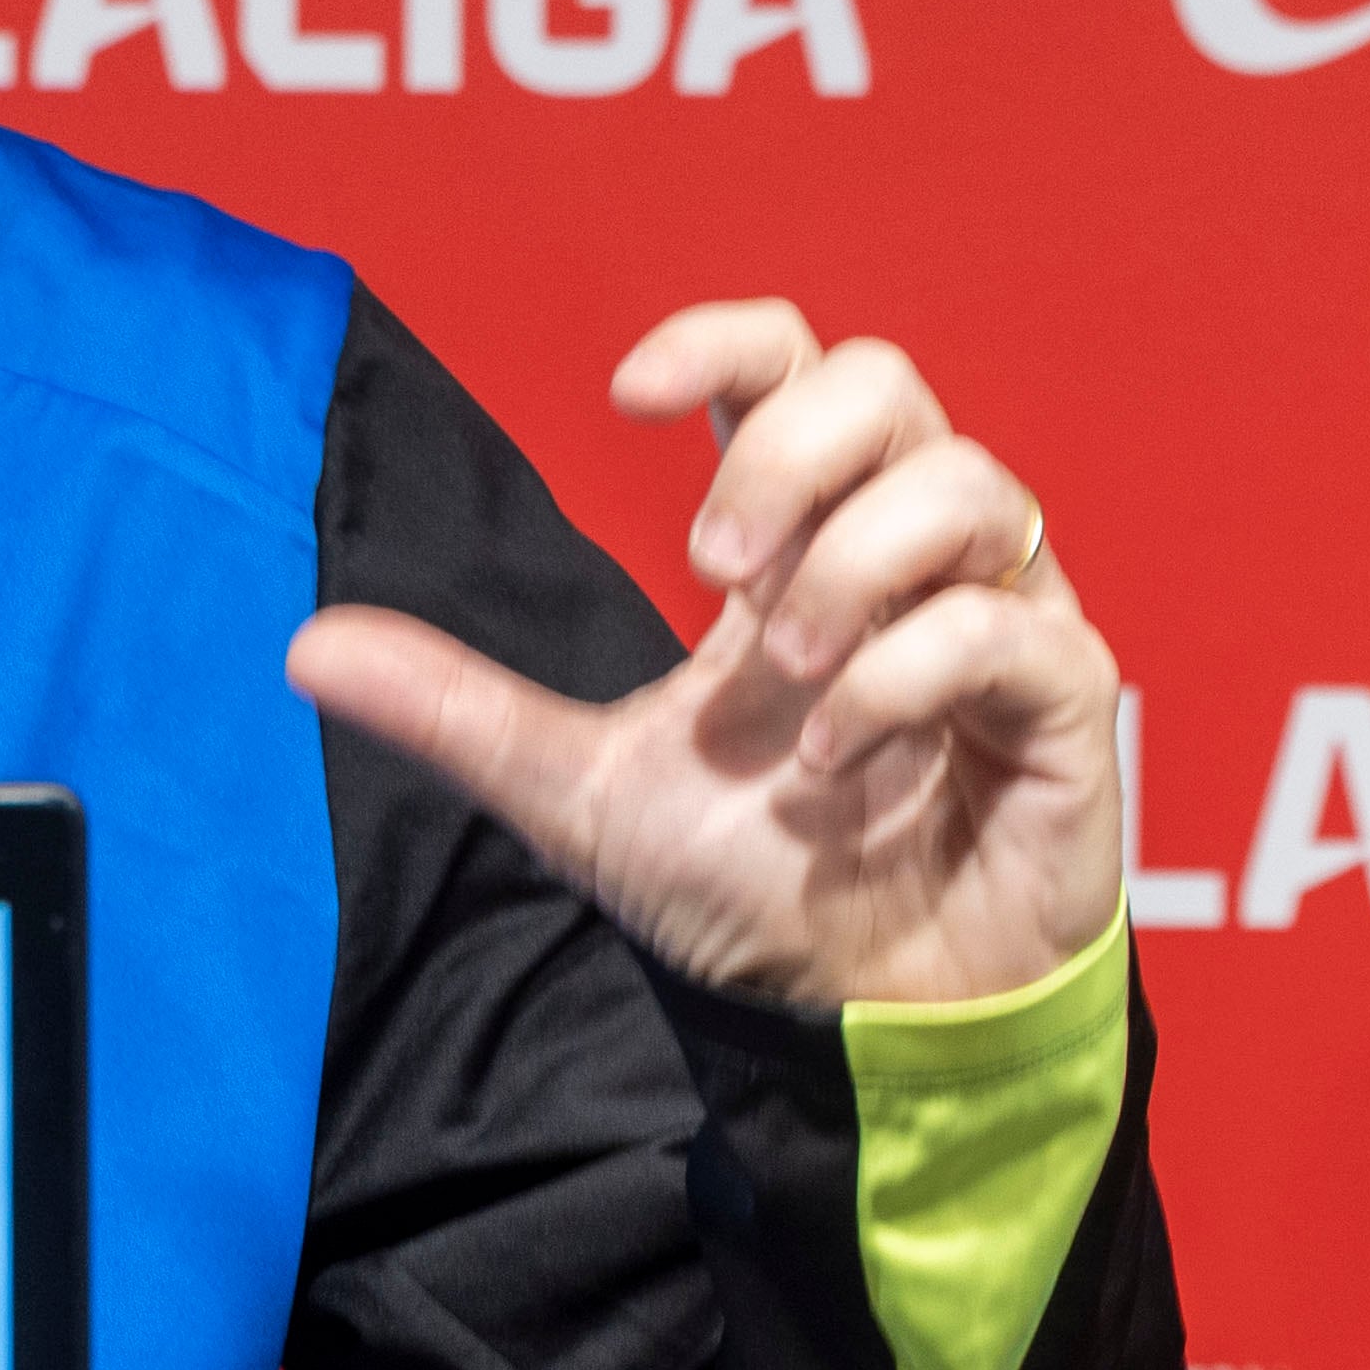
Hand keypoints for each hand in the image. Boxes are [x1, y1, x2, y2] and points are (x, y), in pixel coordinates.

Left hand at [287, 301, 1119, 1007]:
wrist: (855, 1028)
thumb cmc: (751, 893)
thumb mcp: (578, 794)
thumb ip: (459, 712)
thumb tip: (303, 649)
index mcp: (800, 544)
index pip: (792, 365)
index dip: (723, 341)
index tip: (625, 393)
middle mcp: (908, 556)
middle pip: (886, 381)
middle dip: (786, 456)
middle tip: (708, 569)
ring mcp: (1000, 617)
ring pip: (972, 483)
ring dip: (854, 567)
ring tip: (785, 675)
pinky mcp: (1065, 704)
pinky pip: (1014, 628)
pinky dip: (906, 680)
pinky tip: (832, 766)